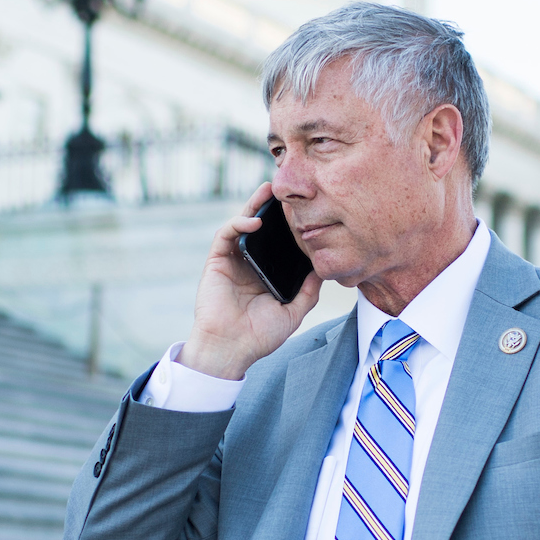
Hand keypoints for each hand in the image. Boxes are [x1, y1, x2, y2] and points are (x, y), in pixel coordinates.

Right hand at [180, 183, 322, 380]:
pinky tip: (253, 222)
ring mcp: (232, 261)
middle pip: (261, 228)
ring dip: (253, 206)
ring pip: (242, 224)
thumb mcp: (293, 312)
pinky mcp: (216, 261)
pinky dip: (238, 224)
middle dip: (271, 207)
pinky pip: (226, 235)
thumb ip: (308, 291)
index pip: (278, 242)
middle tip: (285, 189)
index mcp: (266, 273)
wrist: (231, 349)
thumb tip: (323, 268)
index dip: (288, 224)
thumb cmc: (259, 336)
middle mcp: (249, 263)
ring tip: (268, 192)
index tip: (305, 208)